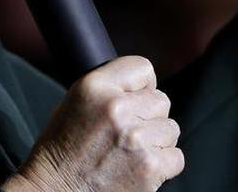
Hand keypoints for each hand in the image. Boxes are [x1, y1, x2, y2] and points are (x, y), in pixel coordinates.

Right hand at [3, 56, 184, 191]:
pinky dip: (162, 165)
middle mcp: (116, 108)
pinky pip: (175, 157)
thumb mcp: (74, 103)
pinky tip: (138, 168)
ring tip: (129, 153)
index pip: (143, 68)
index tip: (135, 100)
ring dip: (156, 141)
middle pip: (161, 100)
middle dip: (149, 116)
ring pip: (171, 128)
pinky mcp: (149, 167)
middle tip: (126, 134)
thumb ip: (109, 89)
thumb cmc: (61, 151)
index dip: (141, 86)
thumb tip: (145, 88)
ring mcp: (135, 138)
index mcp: (94, 87)